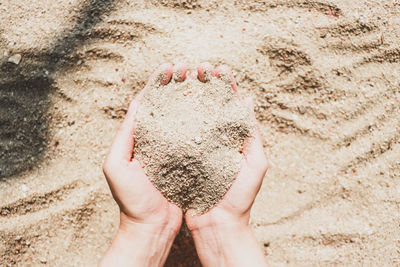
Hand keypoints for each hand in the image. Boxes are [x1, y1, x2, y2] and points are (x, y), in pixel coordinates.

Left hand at [100, 63, 186, 266]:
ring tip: (206, 81)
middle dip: (179, 85)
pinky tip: (215, 109)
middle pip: (169, 105)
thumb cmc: (131, 199)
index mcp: (139, 137)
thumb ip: (125, 134)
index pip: (149, 103)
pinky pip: (198, 136)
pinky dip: (205, 121)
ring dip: (194, 98)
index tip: (170, 67)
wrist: (151, 226)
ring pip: (186, 117)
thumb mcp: (117, 165)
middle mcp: (158, 139)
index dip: (158, 83)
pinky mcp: (189, 160)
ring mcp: (174, 149)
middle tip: (192, 68)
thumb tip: (138, 102)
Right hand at [185, 63, 268, 266]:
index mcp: (234, 137)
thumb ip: (252, 135)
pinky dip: (173, 116)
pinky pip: (177, 133)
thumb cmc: (240, 198)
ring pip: (192, 114)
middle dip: (206, 84)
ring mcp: (197, 146)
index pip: (231, 105)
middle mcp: (214, 138)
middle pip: (210, 105)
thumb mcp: (255, 165)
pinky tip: (168, 102)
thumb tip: (247, 100)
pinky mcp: (182, 156)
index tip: (219, 69)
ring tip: (183, 76)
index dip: (226, 85)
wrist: (218, 224)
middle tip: (199, 67)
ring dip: (189, 94)